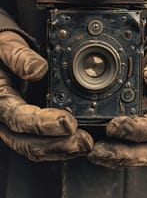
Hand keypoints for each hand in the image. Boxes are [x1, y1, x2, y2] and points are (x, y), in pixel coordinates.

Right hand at [0, 31, 92, 160]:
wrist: (2, 59)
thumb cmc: (3, 53)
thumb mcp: (6, 47)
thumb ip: (19, 57)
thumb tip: (38, 69)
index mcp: (0, 100)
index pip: (18, 118)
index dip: (43, 124)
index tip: (68, 122)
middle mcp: (5, 118)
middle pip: (26, 143)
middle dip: (58, 145)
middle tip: (84, 141)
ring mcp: (16, 126)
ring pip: (35, 149)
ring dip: (62, 151)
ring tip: (86, 145)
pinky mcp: (28, 128)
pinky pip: (42, 145)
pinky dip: (60, 148)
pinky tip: (77, 145)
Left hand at [88, 39, 146, 167]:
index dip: (137, 130)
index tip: (115, 125)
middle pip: (145, 152)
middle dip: (120, 154)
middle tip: (96, 151)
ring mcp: (145, 131)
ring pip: (130, 153)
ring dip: (108, 156)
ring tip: (87, 150)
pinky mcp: (130, 130)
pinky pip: (117, 143)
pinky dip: (101, 145)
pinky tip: (85, 141)